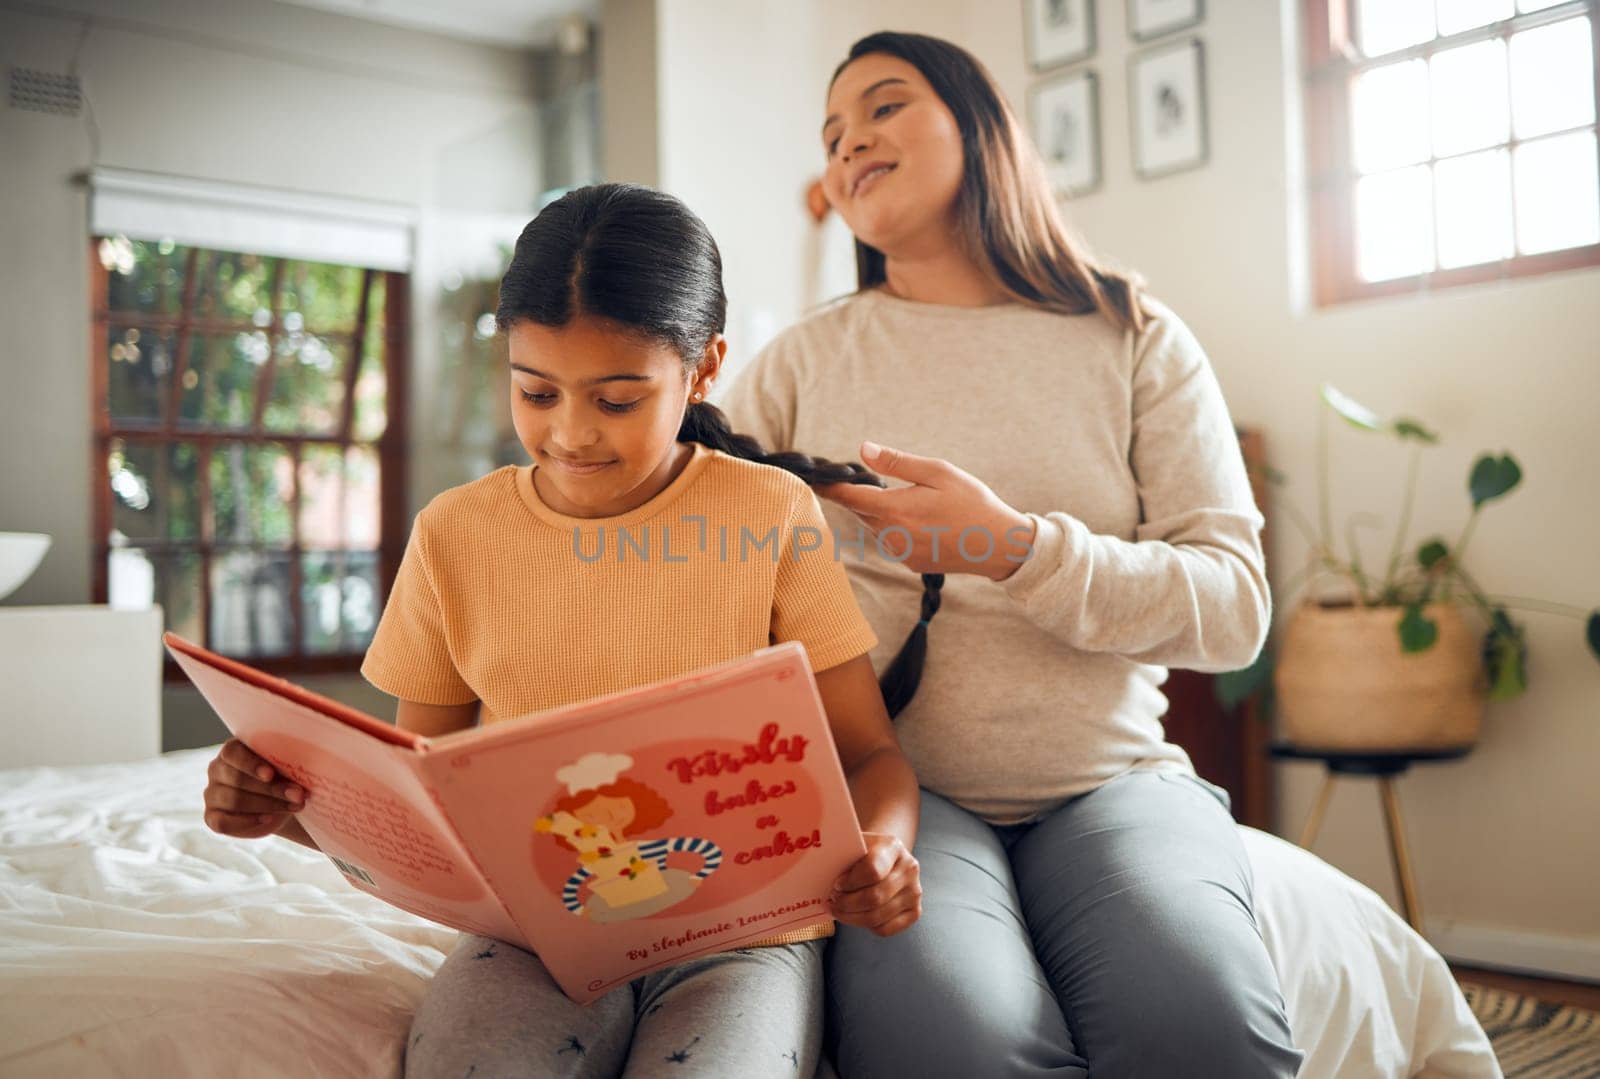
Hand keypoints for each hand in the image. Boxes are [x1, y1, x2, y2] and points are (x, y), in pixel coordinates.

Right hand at [202, 737, 306, 838]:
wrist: (277, 802)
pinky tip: (268, 819)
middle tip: (298, 795)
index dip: (251, 764)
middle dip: (272, 789)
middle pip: (238, 780)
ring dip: (268, 805)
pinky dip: (247, 822)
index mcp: (232, 751)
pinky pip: (223, 822)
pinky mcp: (212, 816)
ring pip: (235, 800)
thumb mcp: (284, 766)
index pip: (233, 753)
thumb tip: (309, 760)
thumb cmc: (282, 776)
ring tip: (293, 806)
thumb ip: (286, 761)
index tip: (271, 774)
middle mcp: (217, 770)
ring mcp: (212, 794)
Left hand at [815, 442, 1035, 579]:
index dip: (830, 486)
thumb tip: (863, 449)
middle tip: (862, 479)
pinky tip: (919, 520)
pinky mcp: (910, 563)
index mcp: (896, 509)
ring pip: (874, 527)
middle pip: (860, 511)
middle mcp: (892, 535)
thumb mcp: (938, 472)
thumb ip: (897, 462)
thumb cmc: (972, 502)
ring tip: (905, 499)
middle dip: (857, 496)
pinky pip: (891, 541)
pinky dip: (894, 528)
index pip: (850, 497)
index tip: (814, 479)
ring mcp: (900, 553)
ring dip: (878, 512)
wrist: (999, 544)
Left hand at [829, 832, 921, 936]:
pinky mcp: (915, 911)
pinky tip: (855, 915)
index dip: (850, 882)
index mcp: (893, 846)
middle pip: (874, 897)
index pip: (873, 870)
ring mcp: (914, 891)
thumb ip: (840, 855)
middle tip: (832, 901)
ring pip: (877, 917)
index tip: (836, 884)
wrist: (887, 856)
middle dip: (847, 903)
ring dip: (851, 917)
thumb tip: (815, 871)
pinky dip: (865, 926)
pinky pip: (885, 929)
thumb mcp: (853, 845)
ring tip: (838, 909)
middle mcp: (909, 868)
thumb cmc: (862, 852)